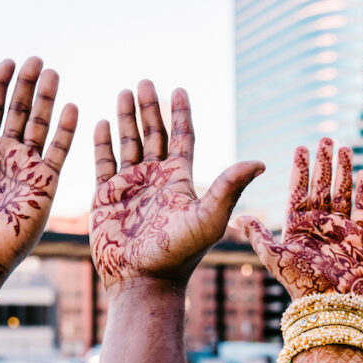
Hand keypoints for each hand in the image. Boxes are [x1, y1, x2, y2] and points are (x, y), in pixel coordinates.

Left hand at [0, 57, 77, 281]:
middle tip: (36, 60)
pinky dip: (65, 130)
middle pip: (20, 111)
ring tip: (52, 72)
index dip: (0, 86)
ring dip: (47, 99)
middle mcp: (7, 156)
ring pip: (41, 125)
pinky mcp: (46, 184)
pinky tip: (70, 106)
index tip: (8, 62)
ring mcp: (28, 168)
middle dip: (28, 86)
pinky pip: (59, 151)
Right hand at [90, 81, 264, 291]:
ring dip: (126, 118)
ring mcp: (130, 187)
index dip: (180, 114)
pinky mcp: (105, 197)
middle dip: (149, 108)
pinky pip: (103, 162)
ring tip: (124, 92)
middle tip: (145, 81)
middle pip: (153, 134)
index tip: (178, 89)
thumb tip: (262, 161)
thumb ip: (230, 186)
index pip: (182, 138)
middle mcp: (155, 180)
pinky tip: (100, 121)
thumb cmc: (178, 254)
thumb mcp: (209, 217)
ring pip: (128, 143)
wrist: (142, 281)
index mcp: (180, 181)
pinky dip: (102, 141)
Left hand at [235, 139, 362, 298]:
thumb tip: (237, 216)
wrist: (328, 304)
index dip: (301, 169)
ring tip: (344, 148)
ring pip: (343, 192)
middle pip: (322, 185)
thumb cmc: (299, 283)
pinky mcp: (360, 237)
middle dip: (324, 162)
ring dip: (344, 170)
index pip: (299, 190)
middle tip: (325, 138)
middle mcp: (319, 223)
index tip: (300, 147)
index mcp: (298, 225)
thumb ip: (258, 235)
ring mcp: (341, 228)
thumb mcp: (273, 256)